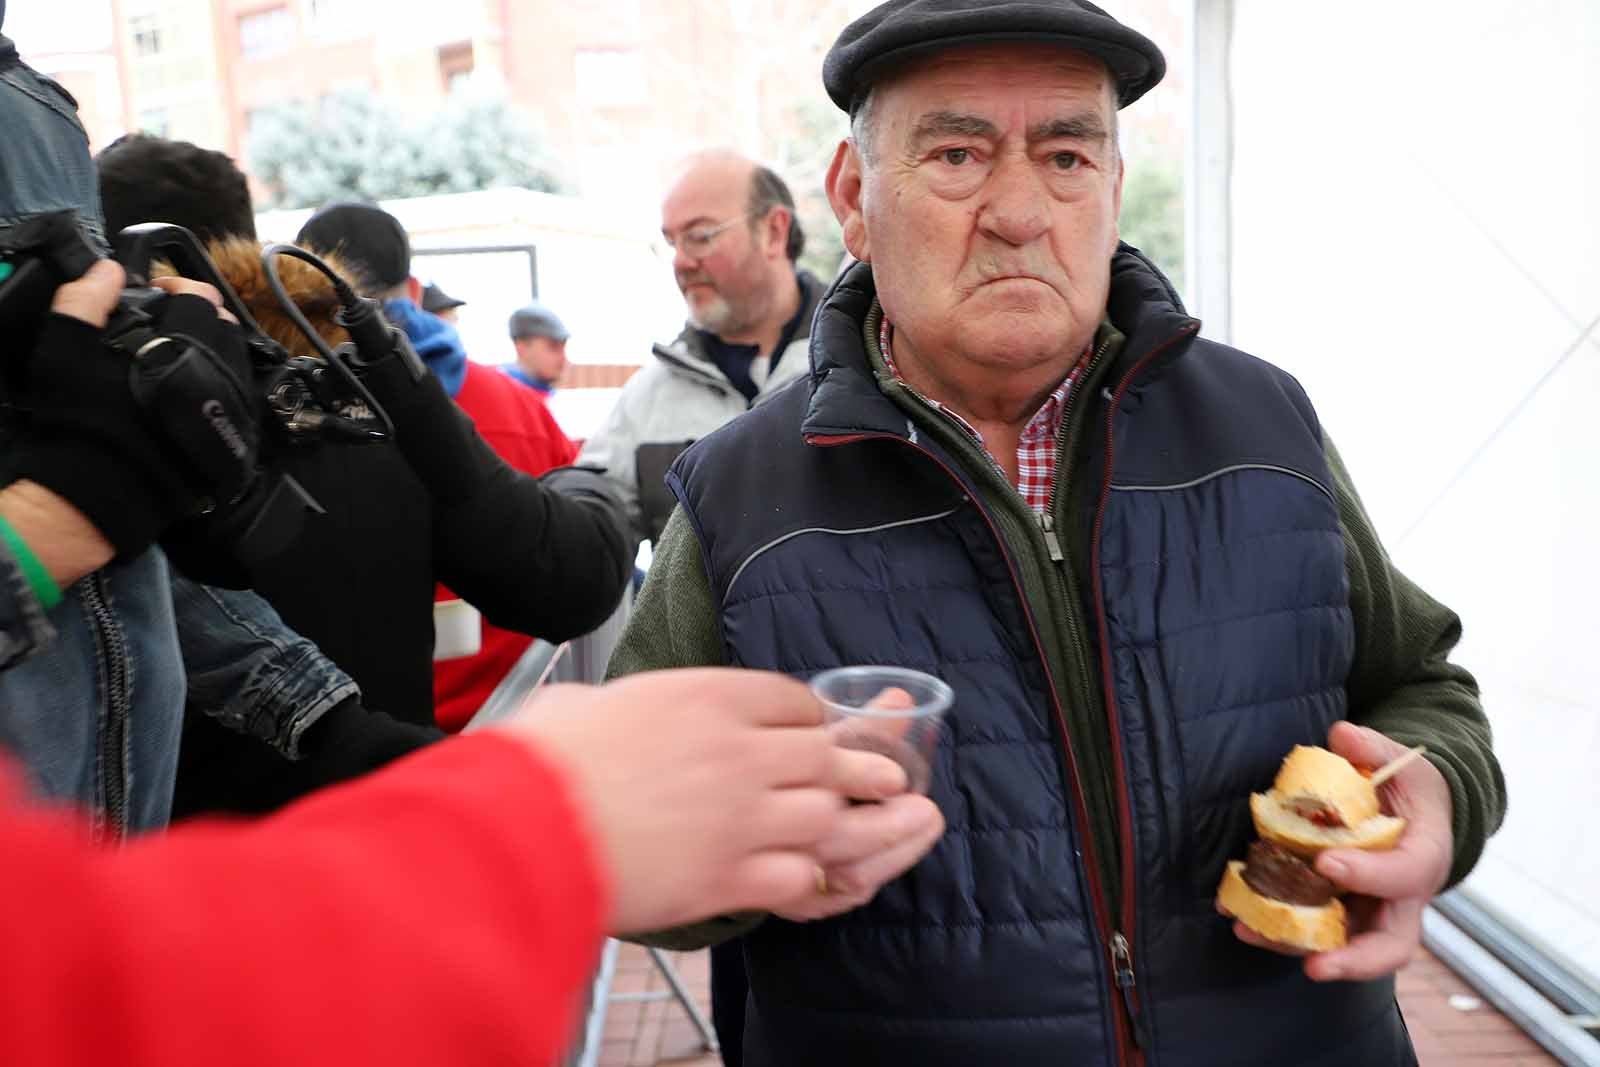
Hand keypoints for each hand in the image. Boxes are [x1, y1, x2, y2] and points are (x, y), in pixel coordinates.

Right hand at [16, 267, 258, 557]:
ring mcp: (232, 407)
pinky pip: (241, 398)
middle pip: (227, 326)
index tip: (160, 293)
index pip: (201, 297)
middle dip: (202, 316)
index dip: (180, 288)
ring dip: (215, 349)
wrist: (99, 492)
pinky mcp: (237, 438)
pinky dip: (223, 385)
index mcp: (182, 346)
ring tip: (183, 355)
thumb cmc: (81, 419)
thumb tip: (109, 270)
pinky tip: (196, 391)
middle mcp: (218, 373)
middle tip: (171, 322)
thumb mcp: (65, 351)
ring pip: (238, 361)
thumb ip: (86, 301)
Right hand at [499, 669, 924, 934]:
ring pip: (825, 814)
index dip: (812, 717)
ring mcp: (742, 816)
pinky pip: (798, 876)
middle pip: (826, 754)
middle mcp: (739, 751)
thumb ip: (615, 705)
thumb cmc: (540, 761)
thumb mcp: (583, 703)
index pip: (794, 700)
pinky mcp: (731, 876)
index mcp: (708, 697)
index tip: (815, 729)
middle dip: (860, 767)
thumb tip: (595, 710)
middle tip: (886, 776)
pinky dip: (805, 879)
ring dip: (838, 822)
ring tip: (859, 827)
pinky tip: (801, 878)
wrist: (522, 830)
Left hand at [1224, 721, 1452, 980]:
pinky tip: (1240, 919)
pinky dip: (1278, 929)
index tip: (1326, 862)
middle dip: (1354, 960)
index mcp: (1424, 856)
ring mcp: (1371, 912)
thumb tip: (1341, 735)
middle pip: (1391, 945)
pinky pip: (1313, 931)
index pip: (1404, 874)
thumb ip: (1371, 748)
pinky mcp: (1341, 915)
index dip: (1368, 873)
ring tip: (1250, 932)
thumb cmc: (1406, 789)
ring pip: (1343, 946)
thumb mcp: (1399, 761)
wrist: (1413, 813)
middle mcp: (1401, 898)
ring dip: (1296, 945)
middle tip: (1316, 965)